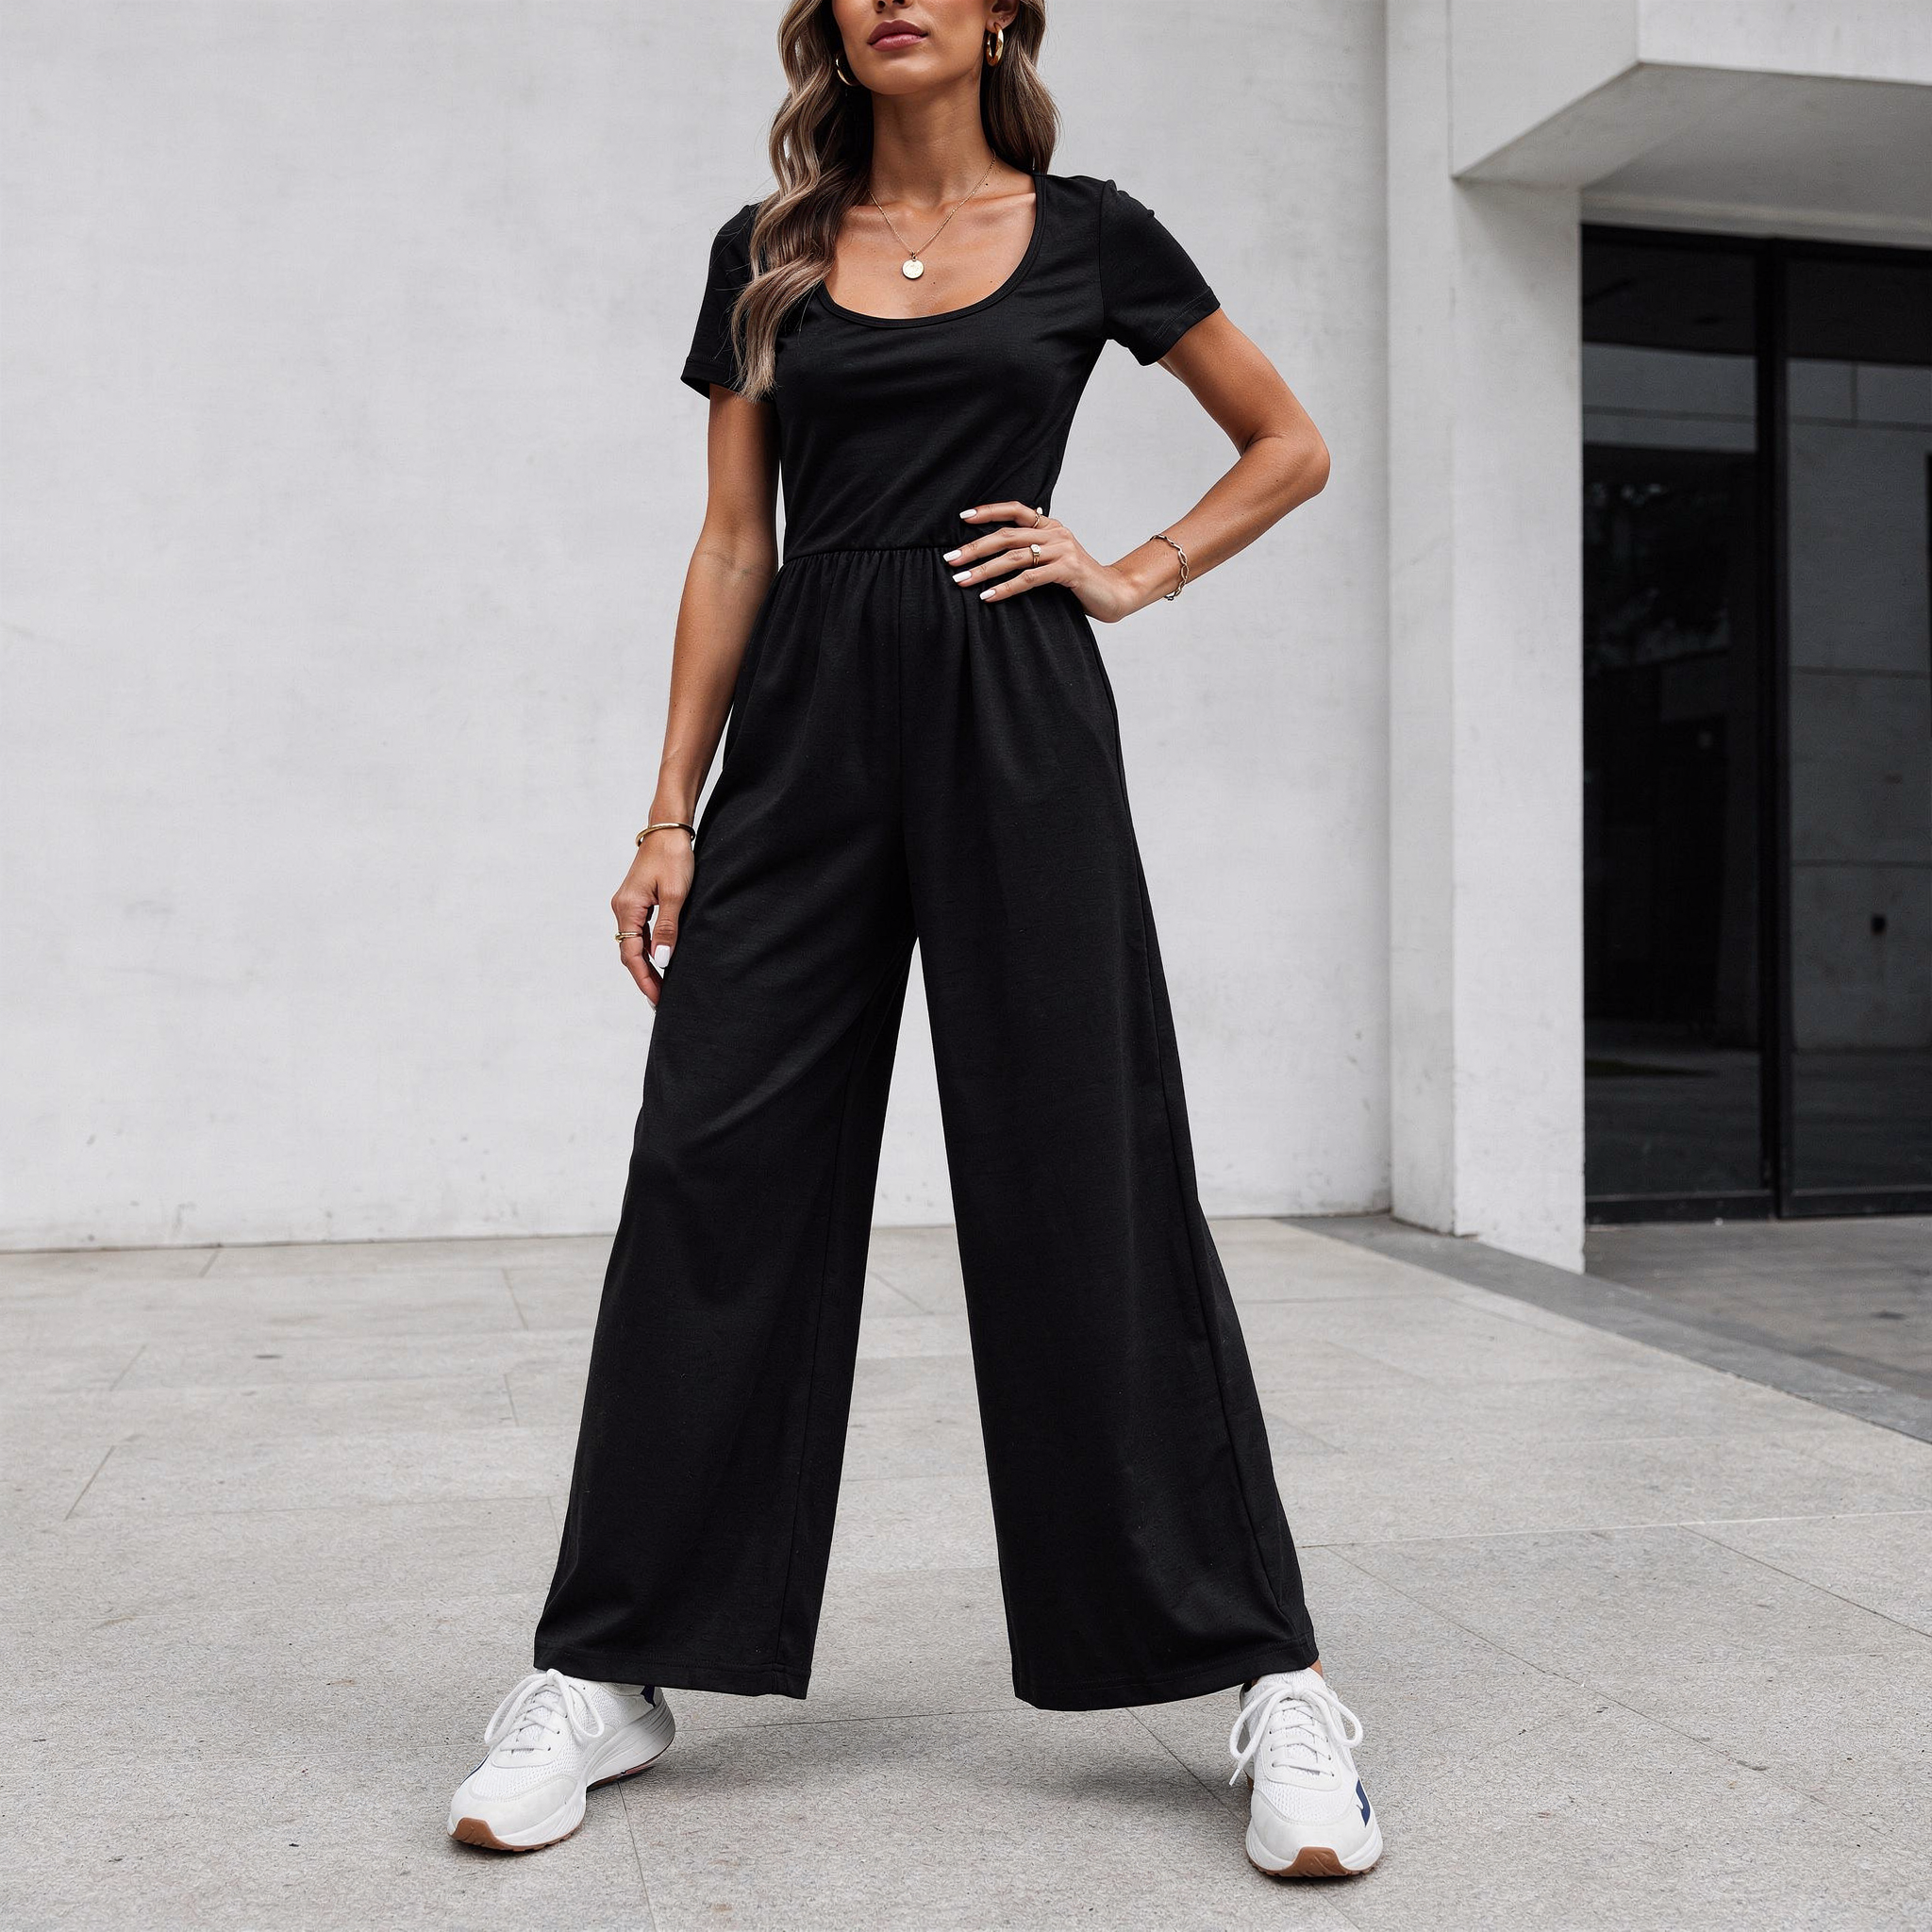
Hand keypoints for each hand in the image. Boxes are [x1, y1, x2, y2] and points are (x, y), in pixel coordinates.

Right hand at [613, 828, 694, 1005]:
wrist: (668, 830)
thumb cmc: (673, 857)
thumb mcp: (676, 895)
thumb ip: (667, 929)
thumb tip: (660, 961)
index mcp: (627, 908)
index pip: (632, 955)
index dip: (644, 979)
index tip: (657, 999)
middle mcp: (622, 908)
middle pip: (629, 952)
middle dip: (644, 977)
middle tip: (661, 1000)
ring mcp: (627, 904)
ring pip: (634, 943)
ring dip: (646, 965)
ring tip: (662, 987)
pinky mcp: (637, 901)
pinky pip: (639, 932)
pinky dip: (648, 949)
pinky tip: (659, 961)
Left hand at [944, 502, 1148, 624]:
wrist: (1114, 593)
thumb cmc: (1078, 580)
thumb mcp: (1054, 559)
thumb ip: (1032, 551)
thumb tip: (994, 555)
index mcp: (1051, 525)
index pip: (1015, 510)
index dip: (988, 511)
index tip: (962, 517)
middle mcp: (1056, 533)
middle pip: (1007, 535)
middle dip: (975, 547)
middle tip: (951, 560)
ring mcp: (1063, 550)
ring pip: (1014, 557)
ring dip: (984, 570)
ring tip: (962, 580)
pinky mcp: (1068, 570)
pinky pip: (1029, 578)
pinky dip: (1006, 588)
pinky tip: (988, 597)